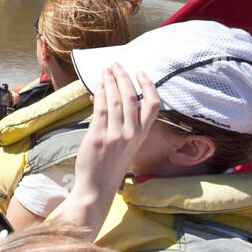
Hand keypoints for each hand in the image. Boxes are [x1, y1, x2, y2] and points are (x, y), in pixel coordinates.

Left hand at [53, 65, 159, 237]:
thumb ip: (122, 121)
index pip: (154, 105)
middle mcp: (132, 134)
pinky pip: (100, 109)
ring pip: (116, 100)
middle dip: (123, 76)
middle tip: (116, 64)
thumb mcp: (125, 143)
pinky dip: (99, 94)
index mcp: (142, 135)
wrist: (97, 187)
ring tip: (104, 70)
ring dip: (110, 81)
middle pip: (131, 97)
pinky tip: (97, 86)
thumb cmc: (110, 164)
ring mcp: (115, 136)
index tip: (140, 72)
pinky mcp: (98, 137)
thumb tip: (110, 94)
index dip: (148, 85)